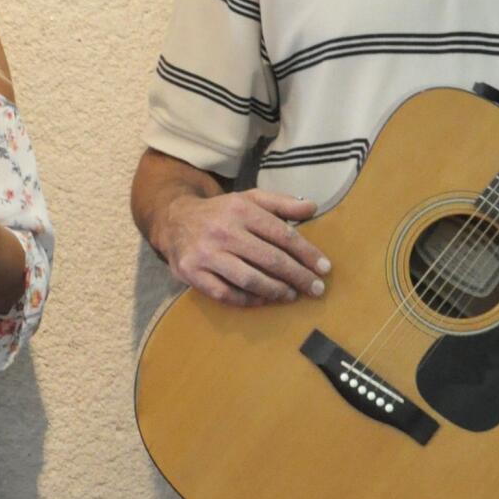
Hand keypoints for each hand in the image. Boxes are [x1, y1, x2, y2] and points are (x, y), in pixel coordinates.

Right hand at [160, 189, 327, 307]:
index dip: (307, 253)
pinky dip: (247, 300)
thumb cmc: (221, 212)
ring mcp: (206, 254)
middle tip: (316, 289)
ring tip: (291, 295)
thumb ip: (281, 202)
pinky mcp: (192, 273)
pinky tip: (263, 300)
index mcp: (241, 209)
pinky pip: (225, 293)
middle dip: (298, 276)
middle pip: (269, 259)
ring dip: (275, 290)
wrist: (174, 219)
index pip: (282, 234)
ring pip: (248, 279)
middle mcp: (223, 231)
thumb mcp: (249, 198)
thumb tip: (312, 206)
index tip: (324, 268)